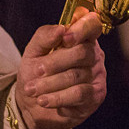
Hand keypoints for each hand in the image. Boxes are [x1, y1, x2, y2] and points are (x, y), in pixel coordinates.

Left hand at [15, 7, 106, 128]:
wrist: (32, 104)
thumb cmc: (36, 73)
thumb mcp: (33, 51)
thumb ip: (45, 36)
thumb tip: (61, 28)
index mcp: (81, 37)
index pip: (92, 25)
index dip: (82, 29)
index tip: (65, 38)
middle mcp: (93, 55)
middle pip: (82, 52)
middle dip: (55, 62)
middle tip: (37, 71)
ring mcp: (97, 75)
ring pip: (76, 75)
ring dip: (50, 84)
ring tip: (32, 90)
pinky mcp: (95, 95)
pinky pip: (79, 94)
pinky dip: (58, 98)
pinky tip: (44, 100)